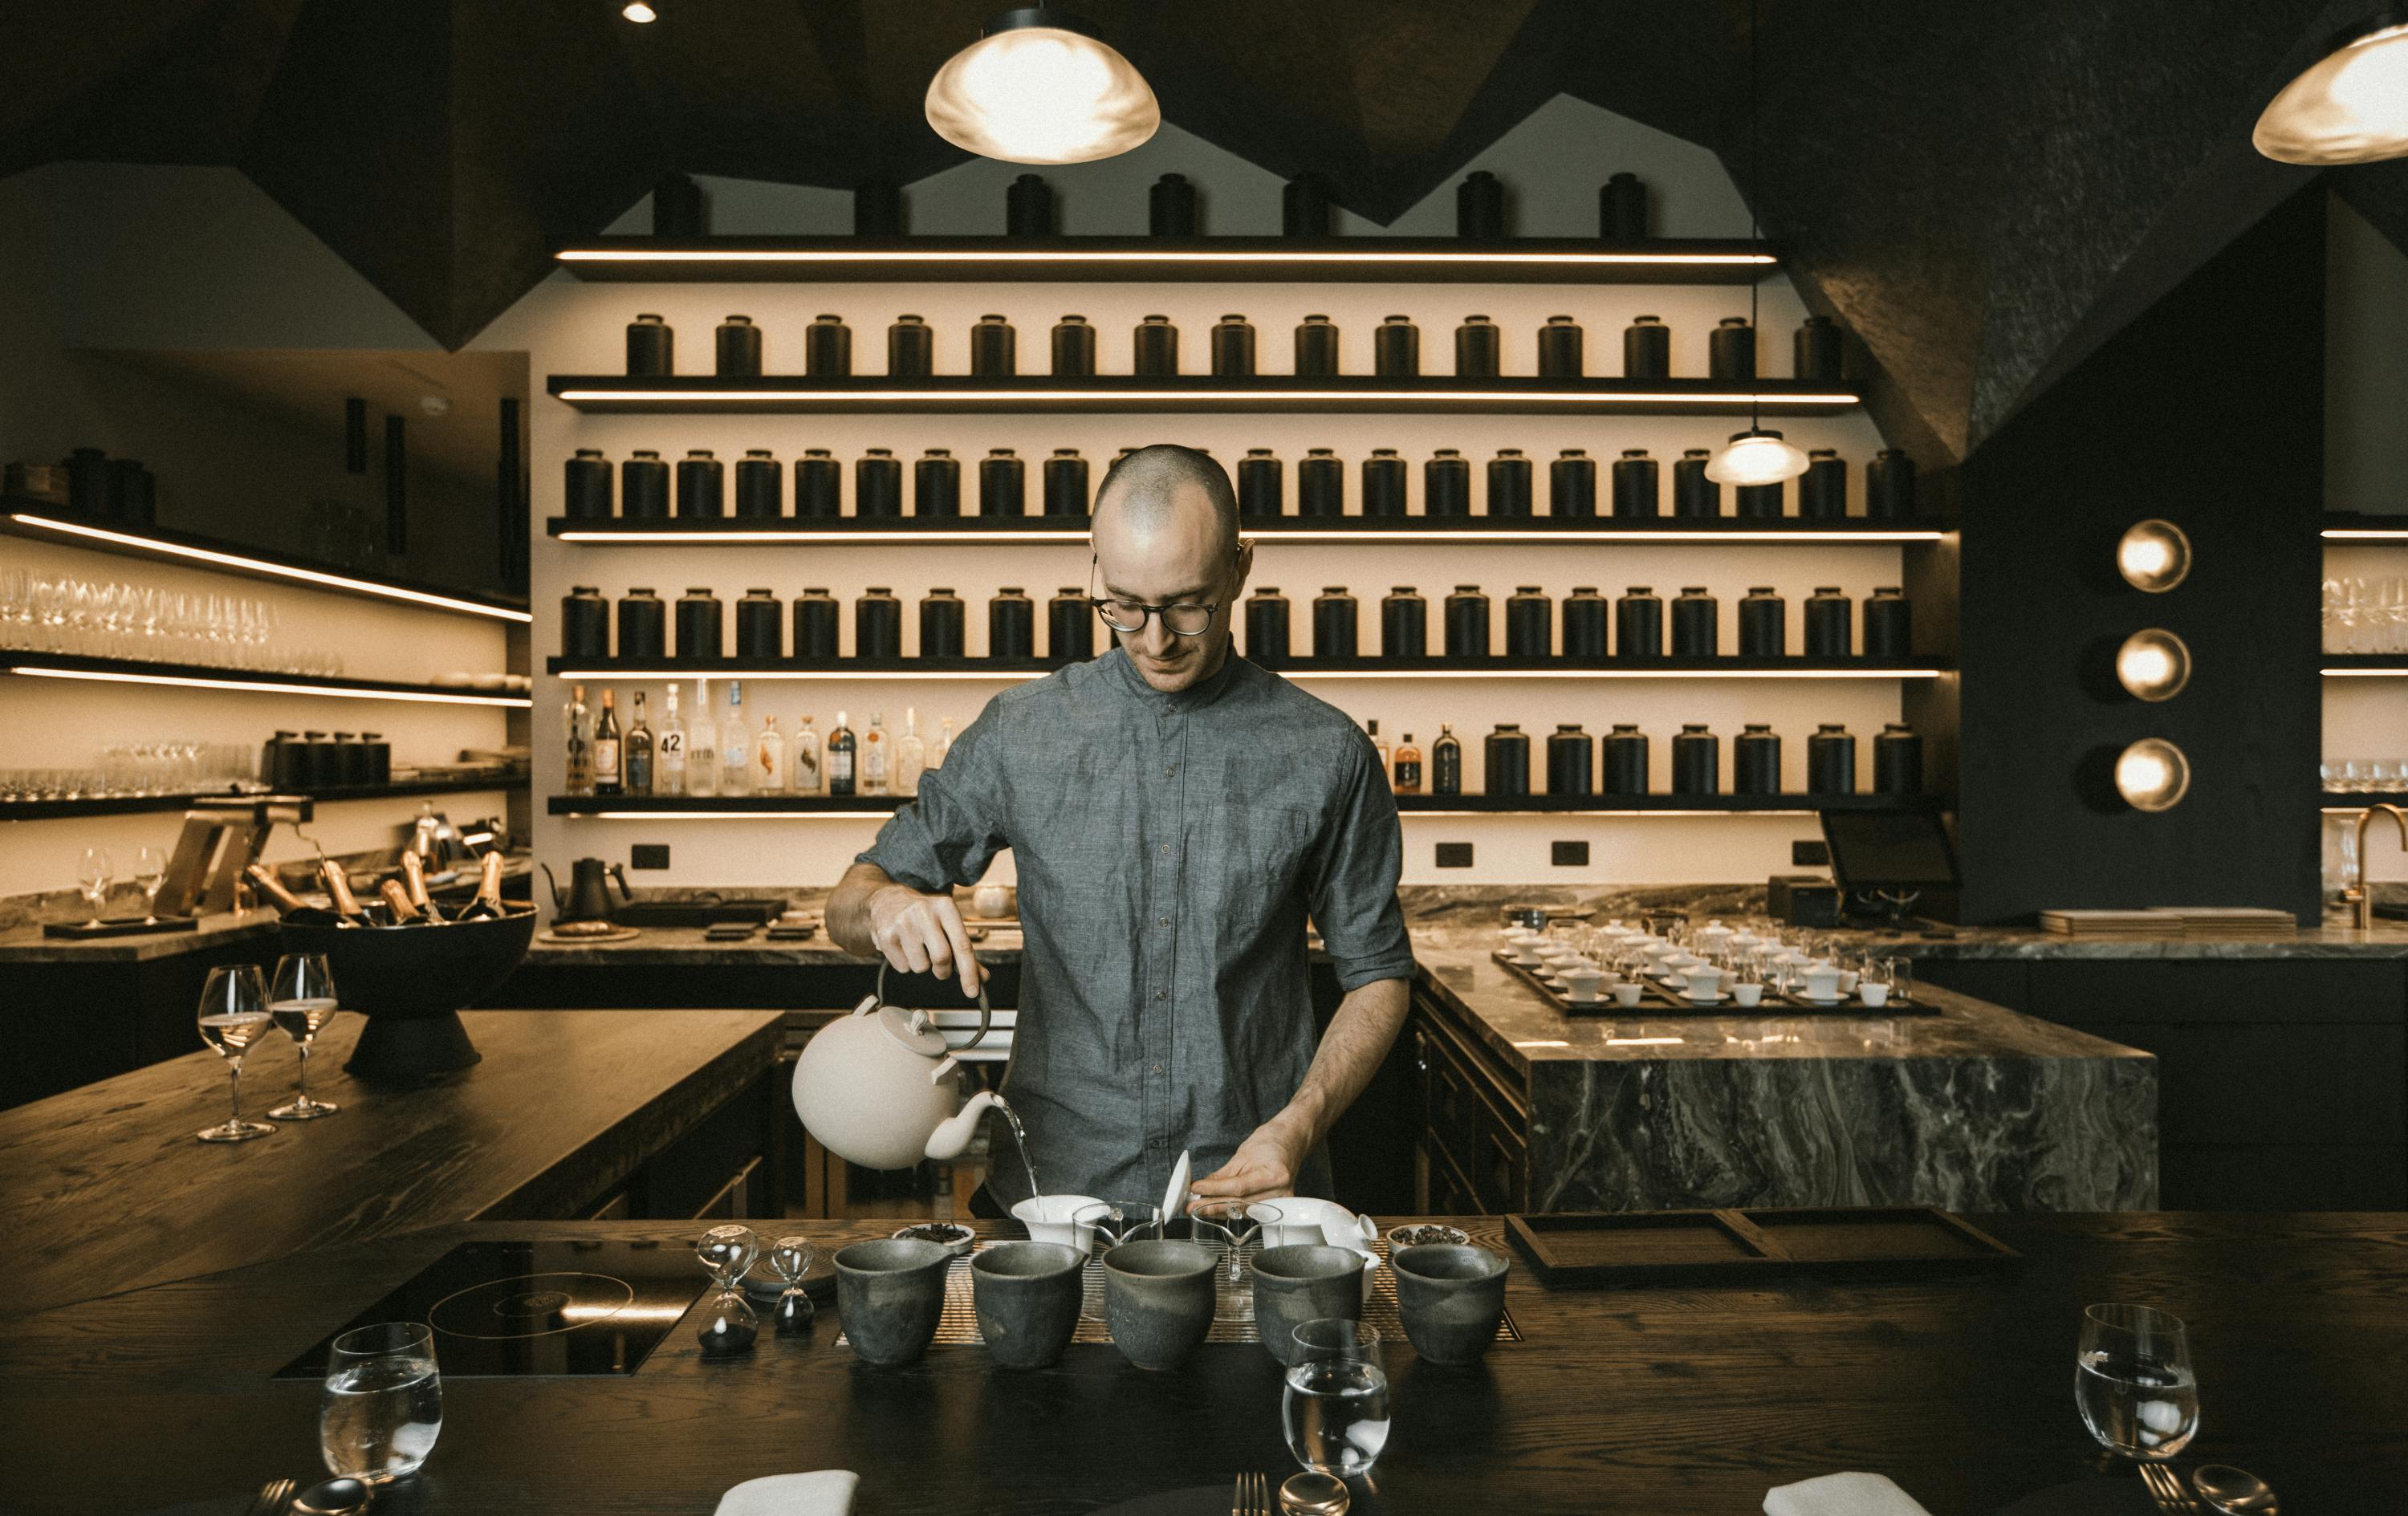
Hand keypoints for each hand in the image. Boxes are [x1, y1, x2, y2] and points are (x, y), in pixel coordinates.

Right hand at [865, 883, 982, 999]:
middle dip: (943, 972)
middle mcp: (924, 911)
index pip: (962, 945)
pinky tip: (903, 947)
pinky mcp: (886, 935)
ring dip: (922, 966)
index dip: (969, 972)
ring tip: (916, 949)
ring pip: (920, 966)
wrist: (888, 899)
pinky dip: (905, 964)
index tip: (972, 992)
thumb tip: (983, 978)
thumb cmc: (925, 915)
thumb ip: (965, 951)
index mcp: (945, 907)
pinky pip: (902, 967)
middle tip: (941, 969)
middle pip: (942, 958)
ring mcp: (903, 923)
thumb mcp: (947, 924)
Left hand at [1187, 1117, 1311, 1205]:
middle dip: (1212, 1205)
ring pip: (1243, 1211)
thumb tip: (1202, 1188)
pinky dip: (1232, 1210)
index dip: (1214, 1190)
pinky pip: (1250, 1212)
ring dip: (1218, 1210)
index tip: (1196, 1189)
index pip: (1238, 1187)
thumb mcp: (1243, 1154)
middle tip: (1191, 1207)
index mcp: (1274, 1174)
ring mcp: (1282, 1201)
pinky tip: (1216, 1209)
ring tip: (1199, 1208)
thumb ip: (1223, 1175)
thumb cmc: (1271, 1142)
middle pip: (1240, 1203)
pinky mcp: (1278, 1206)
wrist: (1291, 1141)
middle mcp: (1281, 1191)